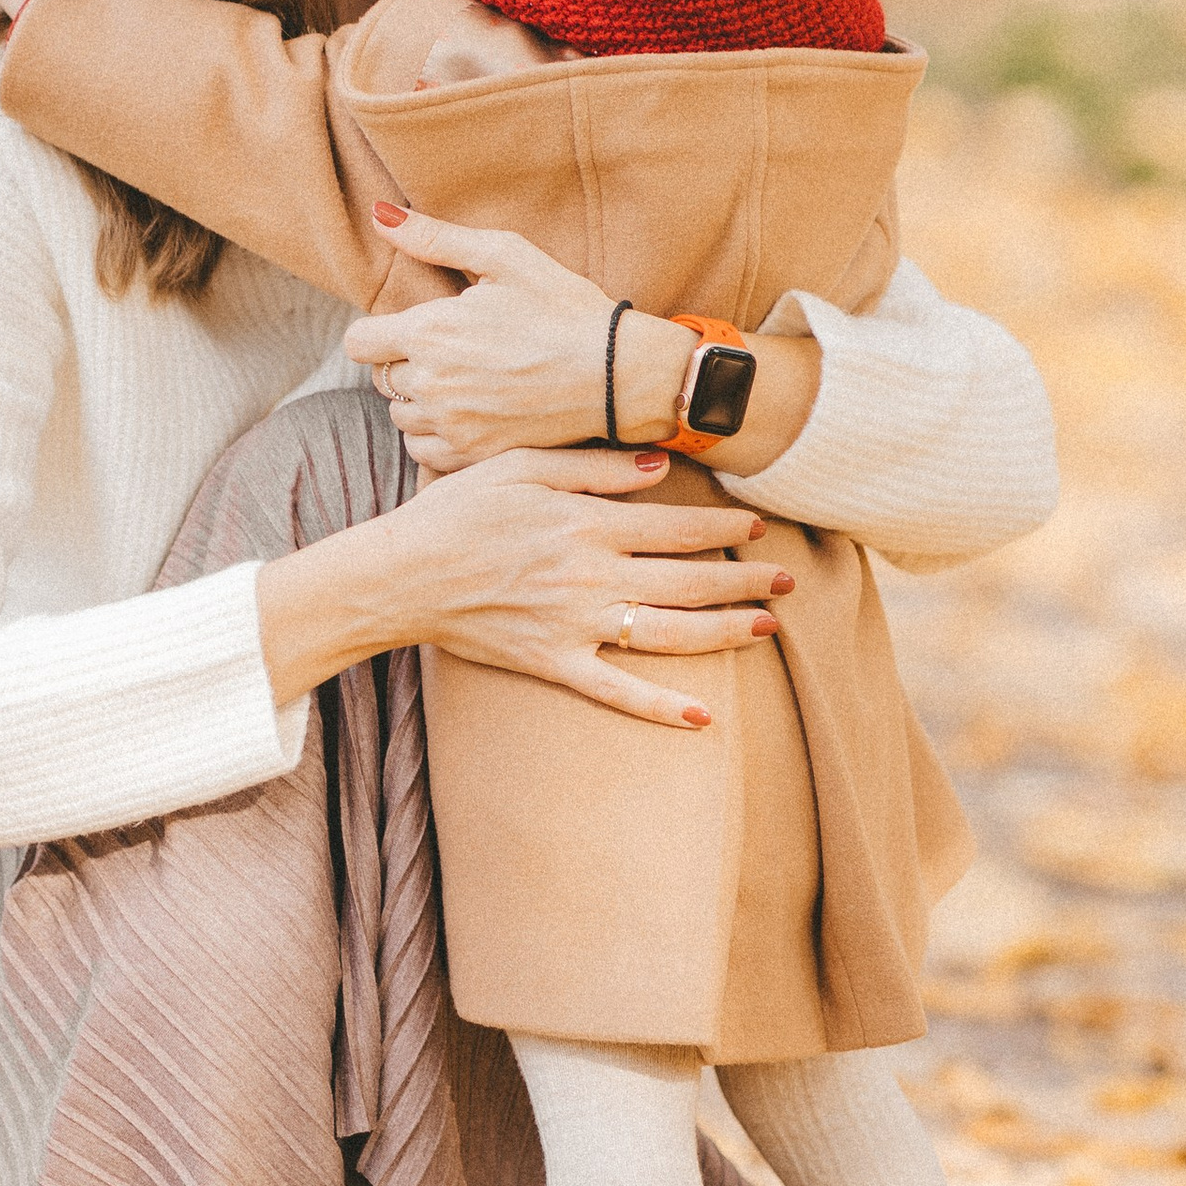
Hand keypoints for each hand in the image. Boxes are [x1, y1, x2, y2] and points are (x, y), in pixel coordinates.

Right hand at [255, 447, 792, 731]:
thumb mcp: (520, 467)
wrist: (399, 576)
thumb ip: (593, 468)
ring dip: (725, 631)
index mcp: (588, 525)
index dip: (725, 530)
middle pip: (688, 580)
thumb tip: (661, 470)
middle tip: (786, 579)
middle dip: (745, 580)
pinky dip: (661, 707)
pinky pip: (617, 691)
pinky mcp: (554, 664)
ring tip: (766, 628)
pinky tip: (703, 719)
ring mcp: (576, 626)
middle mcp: (592, 577)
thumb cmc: (455, 513)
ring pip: (669, 633)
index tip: (757, 528)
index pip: (678, 528)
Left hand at [346, 207, 695, 469]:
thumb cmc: (564, 307)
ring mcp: (451, 424)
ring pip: (400, 417)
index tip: (410, 330)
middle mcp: (431, 382)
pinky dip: (436, 435)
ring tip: (464, 384)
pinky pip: (423, 451)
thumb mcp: (504, 256)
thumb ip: (435, 238)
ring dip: (420, 402)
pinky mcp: (472, 455)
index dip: (378, 332)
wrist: (618, 374)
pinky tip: (468, 415)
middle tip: (454, 353)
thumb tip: (379, 215)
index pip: (358, 341)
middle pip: (381, 378)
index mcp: (430, 330)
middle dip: (408, 363)